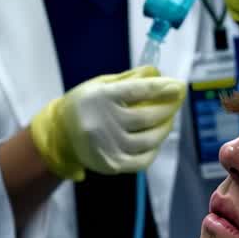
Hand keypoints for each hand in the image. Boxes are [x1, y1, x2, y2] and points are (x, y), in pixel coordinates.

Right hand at [29, 66, 186, 180]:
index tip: (178, 86)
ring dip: (164, 129)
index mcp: (100, 97)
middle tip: (176, 101)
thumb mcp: (100, 85)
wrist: (60, 135)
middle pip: (147, 117)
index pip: (137, 91)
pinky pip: (143, 160)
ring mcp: (108, 146)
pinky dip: (154, 150)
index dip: (161, 88)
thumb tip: (157, 73)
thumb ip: (128, 79)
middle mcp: (103, 122)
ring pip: (149, 140)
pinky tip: (156, 140)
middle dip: (168, 108)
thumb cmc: (85, 104)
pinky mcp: (112, 164)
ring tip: (168, 120)